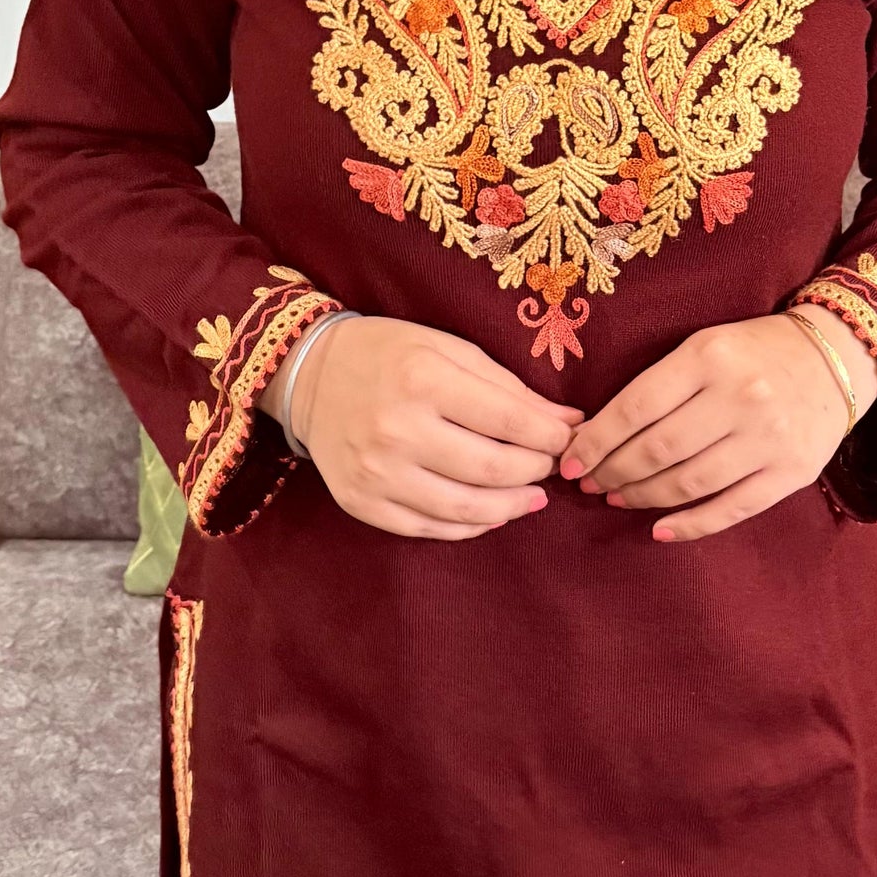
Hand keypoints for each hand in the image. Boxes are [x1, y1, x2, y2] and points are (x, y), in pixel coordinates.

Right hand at [265, 316, 582, 539]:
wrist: (308, 375)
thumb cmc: (388, 353)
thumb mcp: (447, 348)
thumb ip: (508, 386)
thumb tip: (568, 421)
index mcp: (423, 380)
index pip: (510, 422)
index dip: (551, 436)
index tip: (567, 437)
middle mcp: (397, 430)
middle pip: (493, 470)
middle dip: (537, 470)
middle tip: (551, 465)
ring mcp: (376, 473)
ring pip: (465, 508)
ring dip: (513, 506)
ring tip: (533, 496)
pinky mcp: (361, 502)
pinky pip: (429, 528)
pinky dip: (470, 526)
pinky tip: (491, 512)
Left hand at [556, 309, 876, 543]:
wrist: (835, 356)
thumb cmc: (753, 352)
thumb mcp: (705, 346)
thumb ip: (659, 384)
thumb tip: (596, 433)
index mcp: (709, 357)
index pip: (636, 407)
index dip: (595, 442)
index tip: (569, 462)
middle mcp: (740, 397)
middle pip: (658, 450)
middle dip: (613, 472)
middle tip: (590, 484)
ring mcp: (768, 438)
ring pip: (689, 482)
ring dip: (643, 497)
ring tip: (617, 498)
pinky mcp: (791, 472)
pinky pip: (731, 508)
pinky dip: (690, 524)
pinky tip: (660, 530)